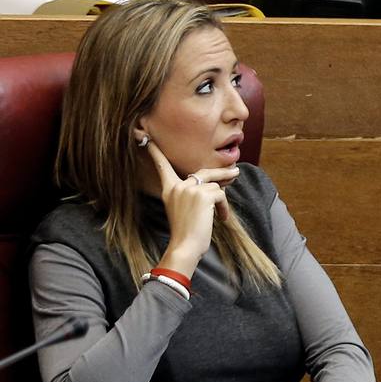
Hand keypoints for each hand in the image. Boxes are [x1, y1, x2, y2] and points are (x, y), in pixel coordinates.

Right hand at [145, 140, 238, 278]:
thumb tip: (215, 186)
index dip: (155, 152)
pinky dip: (224, 207)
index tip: (142, 135)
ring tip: (221, 213)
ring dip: (222, 200)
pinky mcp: (203, 194)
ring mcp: (189, 189)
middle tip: (236, 173)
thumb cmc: (186, 234)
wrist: (185, 247)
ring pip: (215, 185)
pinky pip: (221, 195)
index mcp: (169, 190)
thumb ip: (193, 194)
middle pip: (205, 172)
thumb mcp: (184, 210)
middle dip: (222, 173)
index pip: (162, 166)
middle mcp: (177, 186)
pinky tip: (221, 219)